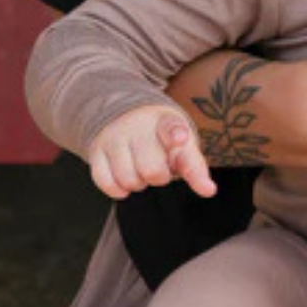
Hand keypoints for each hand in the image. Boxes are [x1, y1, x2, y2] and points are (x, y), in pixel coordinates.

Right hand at [85, 105, 216, 201]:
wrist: (127, 116)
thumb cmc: (161, 138)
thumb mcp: (182, 146)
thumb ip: (195, 168)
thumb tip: (209, 191)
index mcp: (165, 121)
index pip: (170, 128)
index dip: (175, 136)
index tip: (179, 139)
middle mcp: (137, 126)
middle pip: (151, 170)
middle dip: (159, 177)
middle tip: (158, 166)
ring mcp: (114, 136)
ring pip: (128, 179)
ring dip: (138, 183)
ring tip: (140, 169)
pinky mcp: (96, 150)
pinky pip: (106, 182)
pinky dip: (117, 189)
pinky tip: (124, 180)